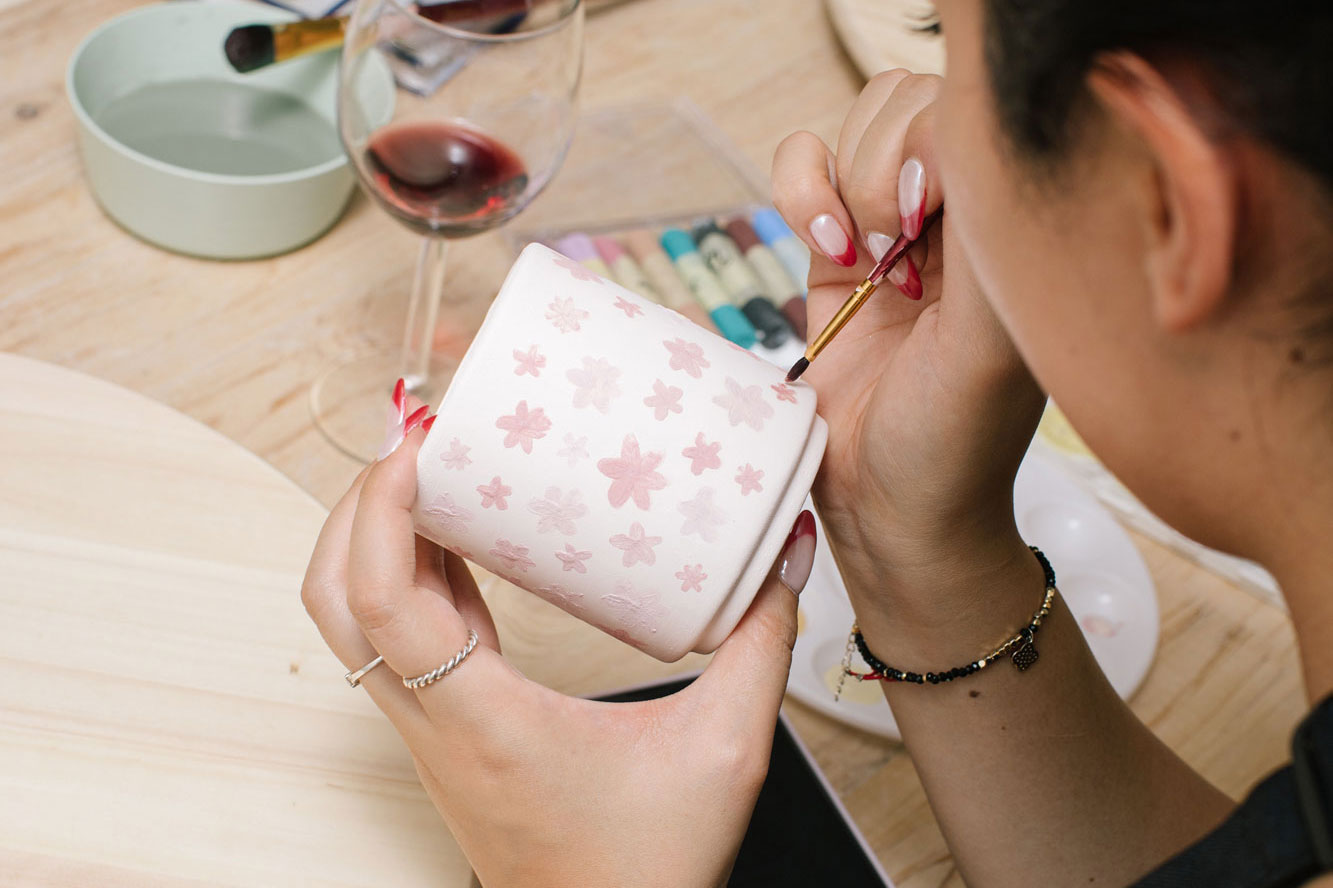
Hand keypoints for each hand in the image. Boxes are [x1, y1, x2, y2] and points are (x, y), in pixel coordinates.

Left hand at [301, 416, 815, 887]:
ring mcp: (435, 731)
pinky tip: (459, 538)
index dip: (382, 511)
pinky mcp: (452, 732)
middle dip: (356, 508)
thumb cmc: (649, 869)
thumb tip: (784, 556)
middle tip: (413, 441)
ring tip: (430, 470)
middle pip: (335, 601)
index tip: (416, 444)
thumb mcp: (725, 749)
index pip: (384, 602)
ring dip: (373, 539)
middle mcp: (437, 724)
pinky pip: (404, 638)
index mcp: (483, 722)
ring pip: (355, 621)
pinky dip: (410, 576)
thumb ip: (760, 645)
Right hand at [772, 71, 1046, 636]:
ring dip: (840, 183)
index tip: (921, 221)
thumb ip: (981, 240)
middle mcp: (961, 215)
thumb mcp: (992, 345)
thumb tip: (942, 147)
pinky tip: (827, 251)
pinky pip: (804, 165)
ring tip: (858, 261)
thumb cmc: (955, 443)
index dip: (927, 144)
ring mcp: (895, 228)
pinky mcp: (835, 251)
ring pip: (855, 124)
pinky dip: (798, 190)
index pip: (971, 112)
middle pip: (909, 101)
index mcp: (1014, 225)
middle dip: (880, 165)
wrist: (890, 512)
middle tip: (891, 252)